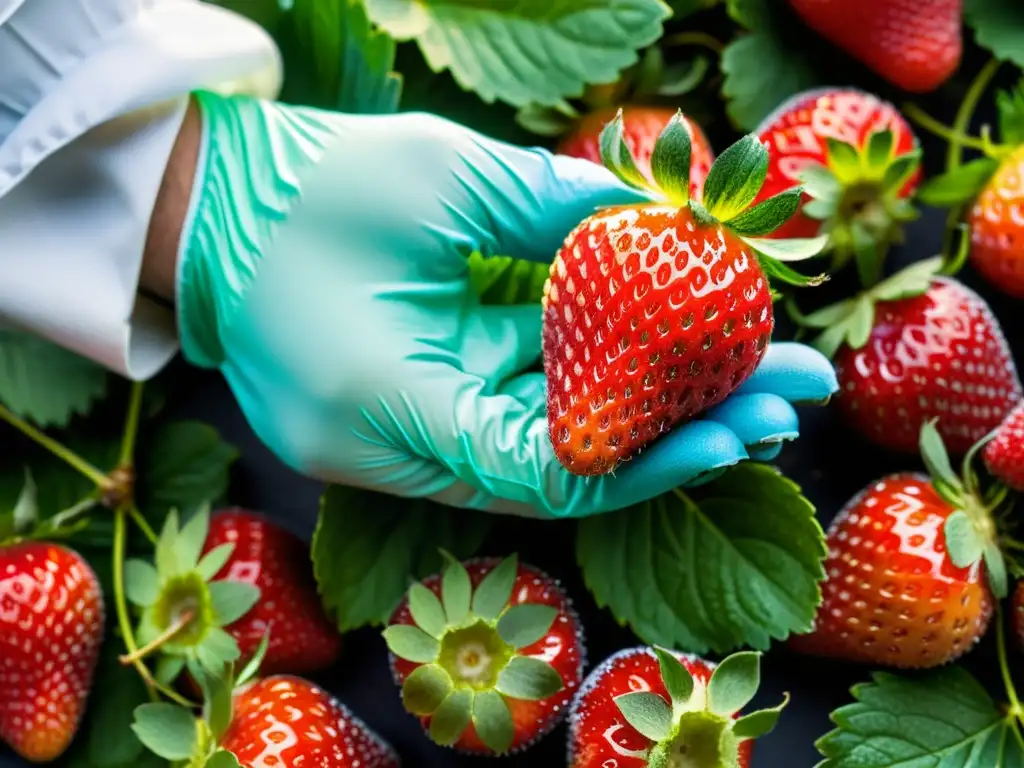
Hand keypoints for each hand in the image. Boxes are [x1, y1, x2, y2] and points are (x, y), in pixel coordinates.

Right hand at [164, 91, 836, 517]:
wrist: (205, 215)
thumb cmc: (300, 187)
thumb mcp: (440, 176)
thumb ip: (559, 210)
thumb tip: (668, 228)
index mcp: (380, 403)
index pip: (542, 469)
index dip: (654, 456)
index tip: (746, 423)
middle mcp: (388, 451)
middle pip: (560, 471)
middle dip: (677, 437)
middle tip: (785, 398)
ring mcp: (396, 444)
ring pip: (542, 450)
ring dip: (643, 418)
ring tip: (749, 378)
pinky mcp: (407, 418)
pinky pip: (508, 419)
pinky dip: (586, 395)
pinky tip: (663, 362)